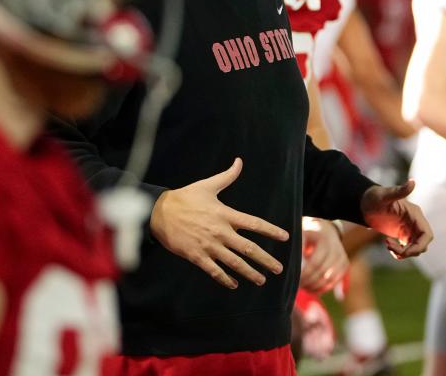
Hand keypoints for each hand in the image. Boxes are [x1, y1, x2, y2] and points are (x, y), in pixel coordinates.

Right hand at [149, 158, 288, 288]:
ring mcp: (209, 246)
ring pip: (234, 263)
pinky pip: (214, 271)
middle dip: (265, 260)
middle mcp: (220, 232)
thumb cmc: (184, 198)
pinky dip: (225, 279)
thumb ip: (227, 176)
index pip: (254, 223)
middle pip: (248, 248)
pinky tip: (234, 284)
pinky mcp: (197, 256)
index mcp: (225, 214)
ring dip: (250, 273)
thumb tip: (239, 161)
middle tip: (279, 268)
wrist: (159, 212)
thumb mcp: (207, 186)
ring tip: (261, 280)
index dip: (271, 230)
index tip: (285, 237)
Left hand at [300, 218, 348, 292]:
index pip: (315, 263)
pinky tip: (314, 290)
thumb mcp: (301, 235)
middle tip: (299, 285)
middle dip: (310, 282)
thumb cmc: (309, 234)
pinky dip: (326, 288)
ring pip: (331, 279)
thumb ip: (298, 249)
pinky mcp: (345, 264)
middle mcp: (336, 248)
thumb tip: (294, 266)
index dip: (305, 274)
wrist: (325, 229)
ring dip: (317, 287)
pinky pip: (337, 280)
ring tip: (305, 288)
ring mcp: (342, 256)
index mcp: (324, 240)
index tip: (295, 279)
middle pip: (324, 272)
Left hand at [360, 180, 432, 258]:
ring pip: (415, 248)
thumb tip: (412, 181)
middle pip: (422, 244)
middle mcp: (415, 222)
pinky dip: (400, 252)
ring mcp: (409, 229)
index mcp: (414, 214)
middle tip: (392, 249)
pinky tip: (388, 245)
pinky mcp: (403, 234)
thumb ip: (399, 191)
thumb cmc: (374, 197)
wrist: (365, 203)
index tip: (406, 252)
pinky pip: (407, 248)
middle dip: (410, 251)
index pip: (426, 234)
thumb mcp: (384, 195)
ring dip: (403, 252)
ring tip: (388, 245)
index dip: (420, 245)